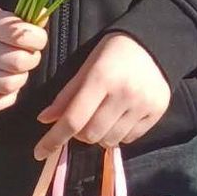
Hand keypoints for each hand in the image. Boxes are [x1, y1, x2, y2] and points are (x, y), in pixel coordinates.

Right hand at [0, 2, 46, 111]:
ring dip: (20, 80)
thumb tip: (44, 17)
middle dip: (31, 60)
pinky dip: (6, 99)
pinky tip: (4, 88)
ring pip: (6, 85)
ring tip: (15, 71)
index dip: (36, 39)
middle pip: (15, 62)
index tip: (36, 39)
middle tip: (27, 56)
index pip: (17, 33)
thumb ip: (16, 19)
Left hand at [36, 33, 171, 158]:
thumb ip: (67, 95)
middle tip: (84, 117)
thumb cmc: (113, 53)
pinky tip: (122, 116)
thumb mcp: (87, 66)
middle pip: (90, 135)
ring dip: (100, 135)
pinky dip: (119, 134)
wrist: (153, 43)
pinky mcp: (157, 111)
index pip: (73, 119)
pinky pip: (129, 139)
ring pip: (109, 140)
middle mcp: (124, 93)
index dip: (53, 139)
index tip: (39, 153)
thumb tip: (44, 120)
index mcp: (102, 78)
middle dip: (80, 132)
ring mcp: (143, 104)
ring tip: (104, 116)